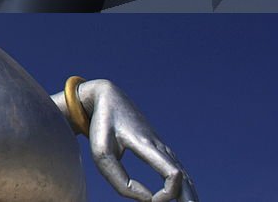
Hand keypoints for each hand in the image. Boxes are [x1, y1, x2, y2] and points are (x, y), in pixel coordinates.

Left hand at [78, 80, 197, 201]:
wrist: (109, 97)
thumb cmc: (102, 126)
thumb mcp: (100, 153)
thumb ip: (119, 180)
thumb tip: (146, 199)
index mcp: (147, 145)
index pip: (173, 173)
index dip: (168, 193)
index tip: (151, 200)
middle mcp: (161, 148)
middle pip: (185, 180)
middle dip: (189, 201)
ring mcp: (164, 149)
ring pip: (185, 177)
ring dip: (190, 197)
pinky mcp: (161, 150)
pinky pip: (178, 172)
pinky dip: (184, 188)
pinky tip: (185, 200)